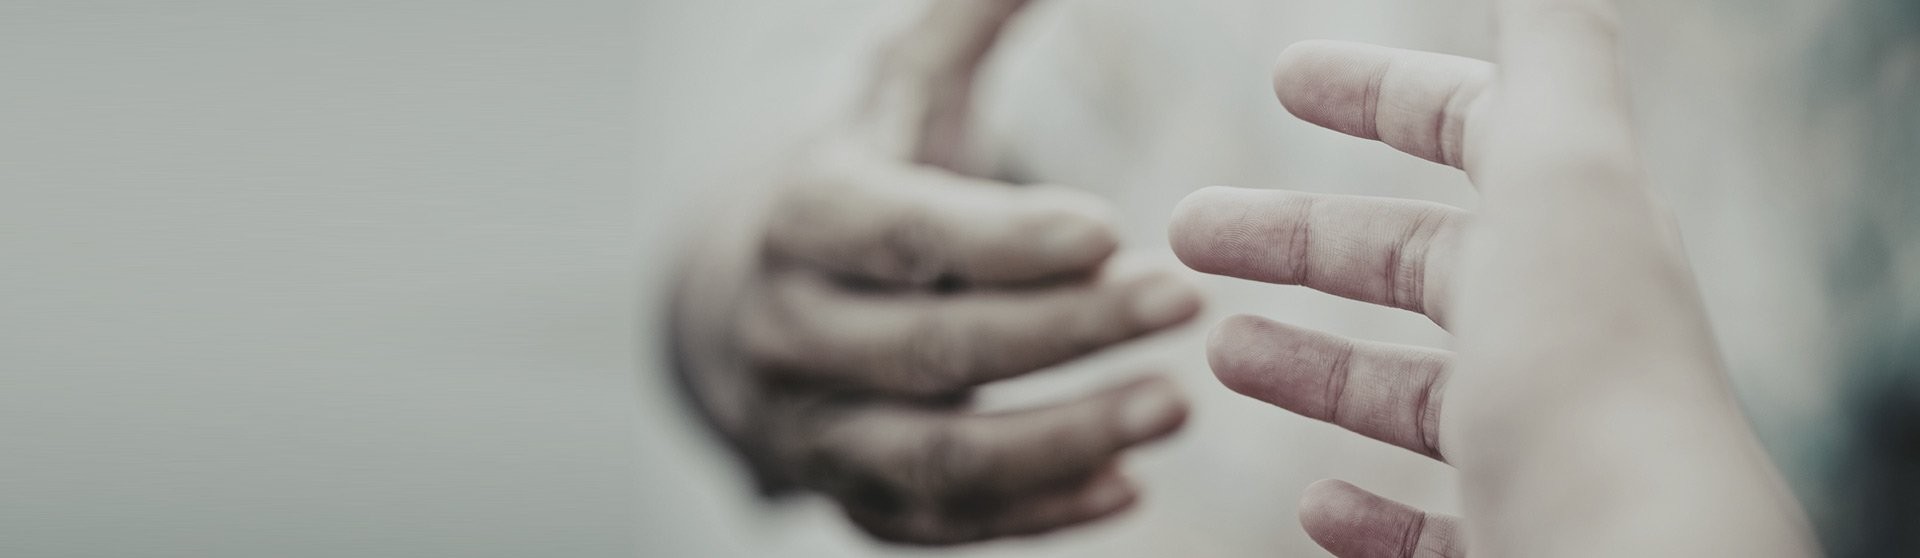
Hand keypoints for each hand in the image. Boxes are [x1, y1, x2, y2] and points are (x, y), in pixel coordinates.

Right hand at [667, 0, 1199, 544]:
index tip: (1113, 230)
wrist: (751, 303)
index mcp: (802, 218)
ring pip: (933, 460)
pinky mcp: (848, 499)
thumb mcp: (900, 97)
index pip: (900, 233)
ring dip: (1060, 441)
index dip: (1004, 238)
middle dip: (1062, 333)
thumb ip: (966, 27)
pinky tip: (1128, 485)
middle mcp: (790, 332)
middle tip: (1184, 305)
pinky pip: (940, 525)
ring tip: (1175, 405)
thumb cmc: (863, 180)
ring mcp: (814, 428)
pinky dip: (1035, 515)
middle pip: (928, 347)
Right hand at [1168, 0, 1817, 555]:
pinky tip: (1317, 498)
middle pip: (1414, 261)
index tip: (1280, 76)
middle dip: (1295, 236)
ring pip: (1406, 394)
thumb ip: (1551, 55)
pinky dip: (1364, 507)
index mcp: (1569, 230)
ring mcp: (1537, 449)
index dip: (1382, 91)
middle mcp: (1561, 333)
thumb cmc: (1584, 380)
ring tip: (1215, 355)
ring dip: (1307, 365)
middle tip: (1182, 231)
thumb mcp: (1566, 176)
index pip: (1476, 128)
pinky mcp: (1514, 546)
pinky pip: (1430, 525)